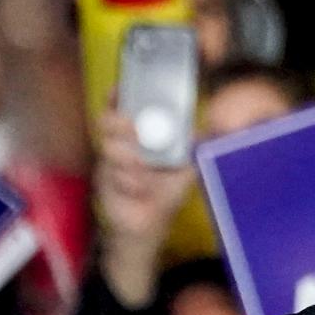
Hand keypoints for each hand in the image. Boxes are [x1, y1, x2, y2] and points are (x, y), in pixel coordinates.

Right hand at [96, 109, 194, 306]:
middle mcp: (121, 146)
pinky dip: (128, 183)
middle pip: (108, 123)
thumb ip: (192, 150)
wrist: (148, 226)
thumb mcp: (184, 171)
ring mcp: (110, 164)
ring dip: (126, 159)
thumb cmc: (163, 194)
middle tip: (130, 125)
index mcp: (138, 139)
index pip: (124, 111)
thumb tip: (209, 130)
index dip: (118, 97)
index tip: (119, 88)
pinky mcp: (104, 183)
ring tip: (139, 174)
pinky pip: (112, 176)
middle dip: (117, 122)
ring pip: (109, 149)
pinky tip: (137, 190)